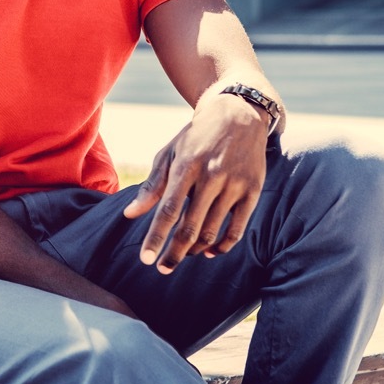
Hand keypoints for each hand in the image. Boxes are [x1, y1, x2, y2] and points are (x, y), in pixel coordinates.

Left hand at [122, 93, 267, 273]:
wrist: (239, 114)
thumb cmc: (197, 137)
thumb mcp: (170, 153)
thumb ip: (152, 185)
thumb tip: (130, 215)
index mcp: (187, 165)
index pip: (168, 209)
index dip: (156, 237)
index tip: (146, 259)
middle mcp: (212, 176)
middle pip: (191, 226)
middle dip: (174, 253)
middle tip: (162, 268)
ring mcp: (235, 184)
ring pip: (213, 231)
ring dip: (196, 249)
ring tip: (184, 254)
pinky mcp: (253, 190)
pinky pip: (237, 229)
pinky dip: (223, 246)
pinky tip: (210, 251)